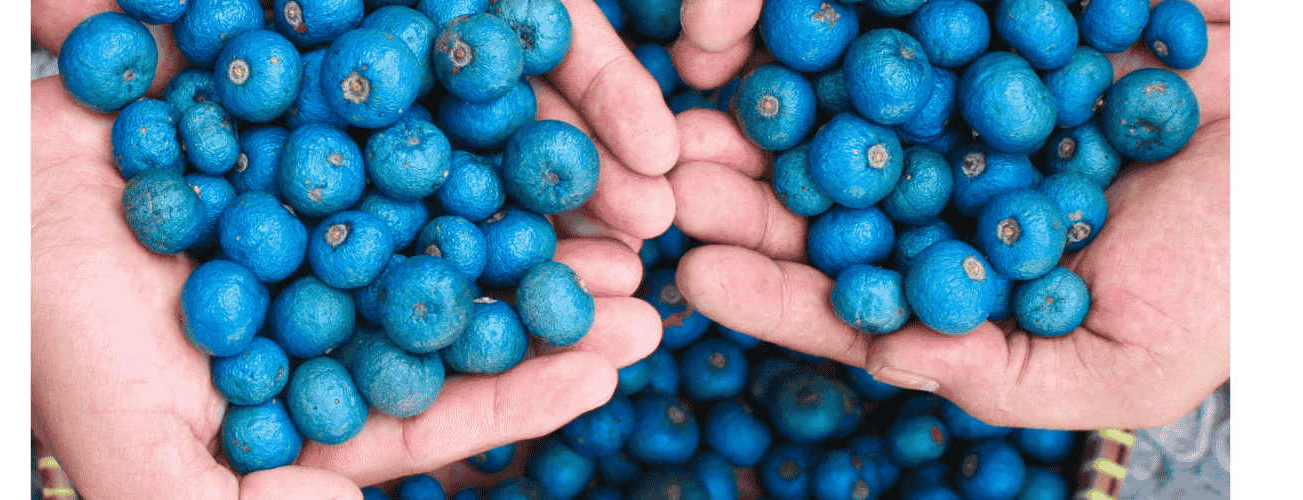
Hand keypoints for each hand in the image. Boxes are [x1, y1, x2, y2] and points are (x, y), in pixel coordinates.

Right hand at [30, 1, 670, 496]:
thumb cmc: (42, 315)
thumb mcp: (128, 435)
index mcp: (310, 383)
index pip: (434, 406)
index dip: (520, 393)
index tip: (604, 373)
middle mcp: (336, 295)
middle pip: (466, 308)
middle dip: (554, 304)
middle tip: (644, 297)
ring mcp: (331, 204)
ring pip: (459, 211)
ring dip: (541, 213)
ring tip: (629, 211)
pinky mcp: (319, 122)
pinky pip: (417, 122)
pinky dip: (478, 116)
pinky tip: (546, 111)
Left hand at [667, 2, 1229, 429]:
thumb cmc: (1237, 268)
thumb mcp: (1128, 358)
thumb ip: (1002, 371)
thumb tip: (889, 364)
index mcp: (962, 275)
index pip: (847, 292)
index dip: (772, 287)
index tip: (700, 275)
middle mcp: (946, 185)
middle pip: (820, 190)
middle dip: (742, 189)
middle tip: (669, 184)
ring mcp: (962, 97)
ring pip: (842, 99)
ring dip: (768, 98)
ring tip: (697, 99)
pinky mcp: (989, 21)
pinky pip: (907, 20)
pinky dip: (846, 20)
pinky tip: (776, 20)